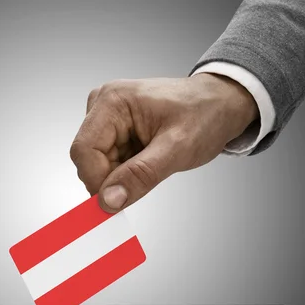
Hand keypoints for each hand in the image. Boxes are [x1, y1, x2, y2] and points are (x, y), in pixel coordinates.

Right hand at [69, 74, 258, 211]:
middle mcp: (103, 106)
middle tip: (146, 180)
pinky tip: (148, 161)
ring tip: (153, 164)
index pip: (84, 150)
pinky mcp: (114, 130)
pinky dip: (126, 172)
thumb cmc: (205, 114)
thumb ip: (140, 175)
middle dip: (112, 179)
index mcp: (113, 101)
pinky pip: (108, 163)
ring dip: (121, 176)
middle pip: (88, 159)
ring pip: (97, 165)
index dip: (96, 181)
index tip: (116, 203)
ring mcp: (107, 118)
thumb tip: (108, 200)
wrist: (221, 104)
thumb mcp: (177, 149)